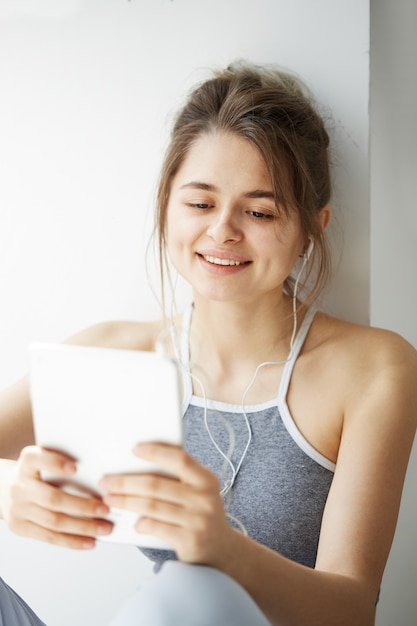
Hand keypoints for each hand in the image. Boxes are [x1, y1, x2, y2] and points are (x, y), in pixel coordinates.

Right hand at [2, 445, 112, 548]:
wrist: (5, 488)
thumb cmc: (36, 472)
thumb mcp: (44, 458)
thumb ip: (64, 459)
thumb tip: (100, 472)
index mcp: (27, 462)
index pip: (39, 459)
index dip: (56, 464)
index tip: (75, 468)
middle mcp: (19, 486)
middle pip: (53, 499)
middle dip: (82, 506)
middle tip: (105, 509)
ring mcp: (18, 508)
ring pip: (54, 522)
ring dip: (83, 527)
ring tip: (104, 528)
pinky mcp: (20, 527)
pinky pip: (49, 537)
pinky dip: (72, 541)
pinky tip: (89, 541)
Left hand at [100, 443, 237, 565]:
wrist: (221, 549)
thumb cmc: (201, 513)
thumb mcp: (199, 490)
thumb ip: (178, 477)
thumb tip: (139, 464)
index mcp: (206, 479)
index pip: (179, 459)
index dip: (156, 452)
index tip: (134, 449)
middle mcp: (204, 497)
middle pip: (156, 485)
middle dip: (126, 482)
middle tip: (106, 482)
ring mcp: (198, 520)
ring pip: (151, 506)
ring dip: (126, 502)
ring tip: (110, 499)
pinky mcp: (189, 540)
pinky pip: (155, 527)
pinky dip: (140, 523)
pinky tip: (134, 522)